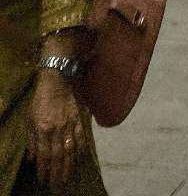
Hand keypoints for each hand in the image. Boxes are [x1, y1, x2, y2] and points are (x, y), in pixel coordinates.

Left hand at [27, 72, 84, 188]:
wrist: (57, 79)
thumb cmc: (40, 99)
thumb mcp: (29, 119)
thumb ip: (31, 139)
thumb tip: (31, 158)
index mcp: (43, 129)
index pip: (43, 155)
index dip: (44, 169)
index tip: (43, 179)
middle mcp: (57, 130)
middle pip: (58, 156)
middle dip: (56, 172)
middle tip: (56, 184)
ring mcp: (70, 125)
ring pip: (70, 150)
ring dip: (68, 166)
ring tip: (67, 177)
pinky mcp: (79, 119)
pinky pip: (81, 138)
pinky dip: (80, 150)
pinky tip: (79, 159)